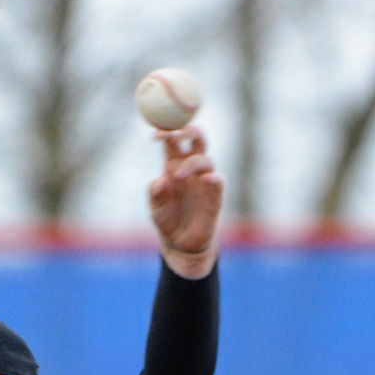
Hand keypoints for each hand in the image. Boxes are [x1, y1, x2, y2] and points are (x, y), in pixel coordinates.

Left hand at [148, 126, 222, 277]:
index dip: (167, 132)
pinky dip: (214, 178)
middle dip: (189, 131)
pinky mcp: (215, 196)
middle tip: (178, 134)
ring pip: (206, 159)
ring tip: (177, 176)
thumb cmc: (166, 220)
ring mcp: (204, 181)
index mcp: (173, 164)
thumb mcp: (155, 208)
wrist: (180, 243)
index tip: (156, 134)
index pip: (173, 140)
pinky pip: (218, 182)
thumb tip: (160, 182)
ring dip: (192, 162)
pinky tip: (206, 179)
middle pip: (196, 139)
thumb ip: (156, 194)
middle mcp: (191, 168)